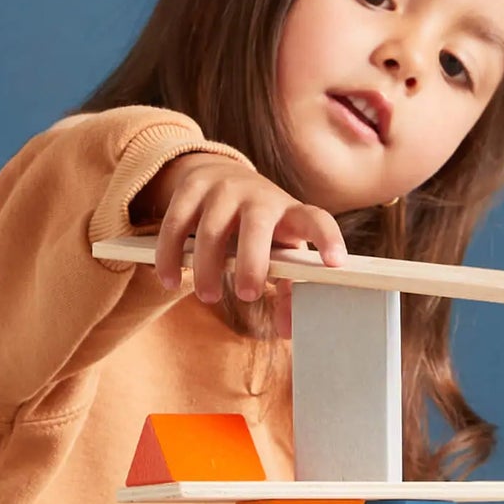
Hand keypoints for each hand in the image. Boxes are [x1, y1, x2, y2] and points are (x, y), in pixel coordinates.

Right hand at [148, 155, 346, 317]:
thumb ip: (287, 288)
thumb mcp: (278, 250)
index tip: (335, 263)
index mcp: (289, 213)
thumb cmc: (259, 228)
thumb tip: (287, 329)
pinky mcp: (191, 188)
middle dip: (252, 262)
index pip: (316, 220)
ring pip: (211, 229)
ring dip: (207, 267)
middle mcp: (259, 197)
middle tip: (247, 295)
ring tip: (209, 296)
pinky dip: (169, 255)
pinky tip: (168, 280)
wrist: (218, 174)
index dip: (327, 239)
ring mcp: (223, 189)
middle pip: (257, 225)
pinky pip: (175, 224)